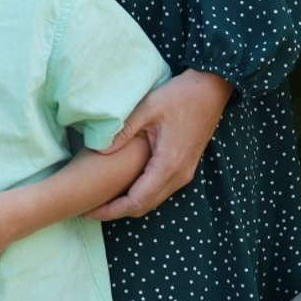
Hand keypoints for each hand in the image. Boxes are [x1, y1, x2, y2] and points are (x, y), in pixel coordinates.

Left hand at [85, 69, 233, 220]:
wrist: (211, 89)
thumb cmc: (180, 96)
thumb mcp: (148, 107)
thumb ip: (124, 130)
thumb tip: (99, 150)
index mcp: (168, 165)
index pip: (136, 201)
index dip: (112, 210)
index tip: (89, 211)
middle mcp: (178, 176)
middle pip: (144, 206)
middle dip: (117, 211)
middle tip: (90, 207)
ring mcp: (184, 174)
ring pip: (153, 200)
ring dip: (129, 203)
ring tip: (105, 198)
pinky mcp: (186, 167)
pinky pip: (160, 190)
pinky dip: (141, 193)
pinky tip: (126, 184)